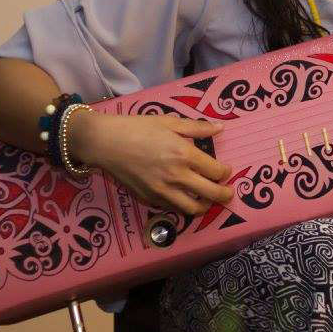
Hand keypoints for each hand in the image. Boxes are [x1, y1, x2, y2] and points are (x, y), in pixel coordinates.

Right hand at [70, 111, 234, 216]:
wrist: (105, 142)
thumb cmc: (137, 128)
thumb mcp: (169, 122)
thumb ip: (197, 128)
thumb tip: (221, 128)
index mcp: (184, 154)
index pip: (216, 172)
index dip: (225, 172)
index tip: (225, 170)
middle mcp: (177, 176)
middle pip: (212, 194)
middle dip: (225, 194)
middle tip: (227, 192)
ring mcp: (163, 191)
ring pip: (194, 209)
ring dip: (206, 205)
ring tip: (207, 198)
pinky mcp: (150, 199)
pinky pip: (174, 209)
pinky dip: (184, 206)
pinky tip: (185, 196)